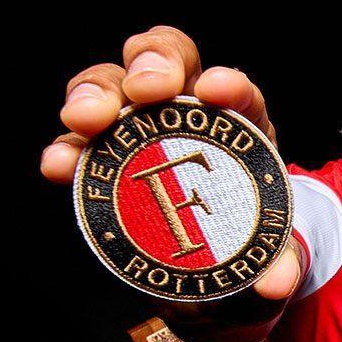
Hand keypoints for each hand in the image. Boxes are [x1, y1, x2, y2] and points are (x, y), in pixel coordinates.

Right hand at [40, 25, 299, 305]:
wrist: (212, 278)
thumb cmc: (248, 250)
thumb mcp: (273, 258)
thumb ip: (283, 265)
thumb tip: (275, 282)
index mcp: (241, 128)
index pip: (237, 93)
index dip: (228, 84)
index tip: (216, 90)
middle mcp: (188, 115)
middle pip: (167, 59)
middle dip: (152, 63)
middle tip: (144, 92)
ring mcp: (140, 131)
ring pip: (112, 85)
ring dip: (95, 94)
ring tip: (85, 121)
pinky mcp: (103, 162)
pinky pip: (78, 144)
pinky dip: (66, 149)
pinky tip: (58, 164)